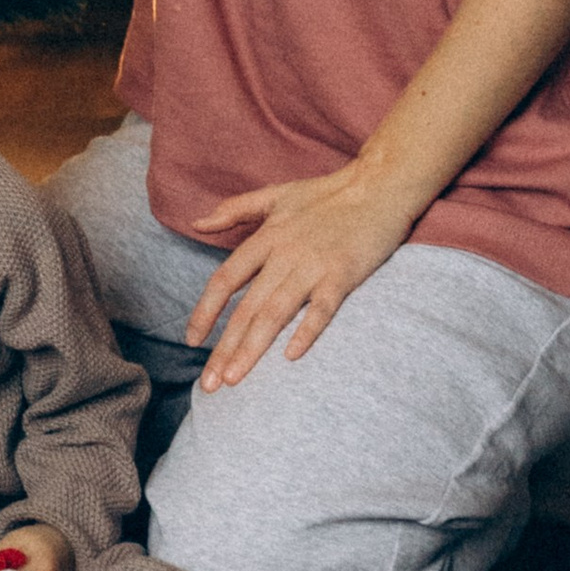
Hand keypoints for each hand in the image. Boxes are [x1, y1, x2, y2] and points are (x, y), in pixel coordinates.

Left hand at [182, 168, 418, 388]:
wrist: (378, 186)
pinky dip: (306, 331)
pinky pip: (321, 308)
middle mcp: (284, 254)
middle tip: (210, 384)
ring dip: (253, 348)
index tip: (191, 341)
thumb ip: (234, 209)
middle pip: (247, 307)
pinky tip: (290, 357)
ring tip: (235, 378)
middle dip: (225, 347)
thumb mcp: (274, 194)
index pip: (225, 280)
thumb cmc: (325, 193)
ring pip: (276, 313)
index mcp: (265, 237)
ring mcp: (313, 266)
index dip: (205, 312)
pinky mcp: (343, 275)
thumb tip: (196, 222)